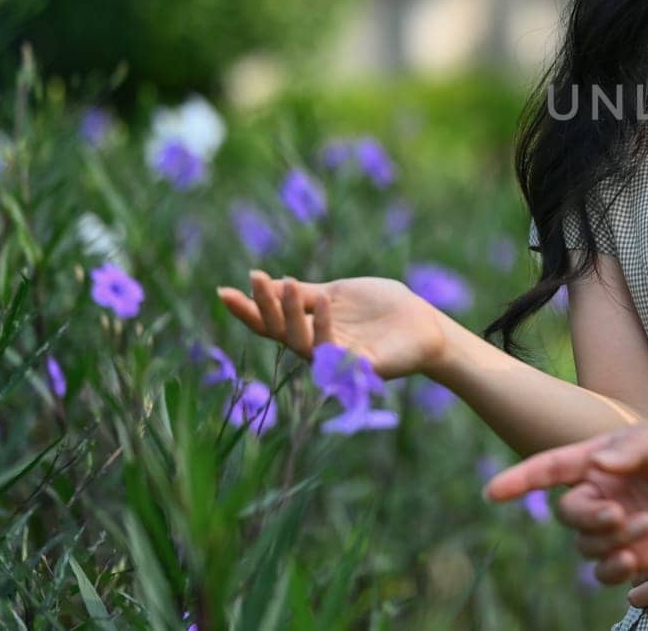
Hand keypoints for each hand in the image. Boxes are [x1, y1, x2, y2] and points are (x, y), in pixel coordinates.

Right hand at [218, 270, 446, 378]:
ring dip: (292, 314)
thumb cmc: (381, 307)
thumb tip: (268, 283)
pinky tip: (325, 303)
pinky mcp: (361, 367)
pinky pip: (336, 352)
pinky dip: (327, 328)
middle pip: (279, 333)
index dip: (247, 310)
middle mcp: (316, 348)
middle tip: (256, 279)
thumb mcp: (338, 293)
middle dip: (265, 307)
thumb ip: (307, 295)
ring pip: (301, 343)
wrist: (424, 323)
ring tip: (289, 284)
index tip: (223, 290)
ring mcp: (336, 360)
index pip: (270, 323)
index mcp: (309, 329)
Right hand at [482, 420, 647, 584]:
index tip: (494, 492)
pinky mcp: (639, 554)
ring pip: (586, 544)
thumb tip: (599, 462)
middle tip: (620, 515)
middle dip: (587, 517)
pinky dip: (613, 569)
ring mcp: (621, 524)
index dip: (522, 479)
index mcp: (606, 458)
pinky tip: (636, 560)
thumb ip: (635, 447)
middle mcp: (607, 492)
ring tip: (647, 528)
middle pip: (569, 513)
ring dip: (609, 541)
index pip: (554, 467)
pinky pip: (606, 571)